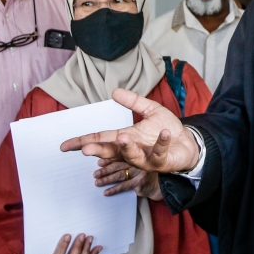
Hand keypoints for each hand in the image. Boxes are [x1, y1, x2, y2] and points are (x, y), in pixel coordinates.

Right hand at [60, 88, 199, 173]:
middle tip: (86, 149)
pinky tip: (164, 133)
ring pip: (133, 157)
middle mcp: (133, 150)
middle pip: (111, 151)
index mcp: (126, 138)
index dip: (82, 142)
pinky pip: (160, 153)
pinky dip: (161, 143)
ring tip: (122, 137)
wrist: (189, 143)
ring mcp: (147, 158)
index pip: (101, 139)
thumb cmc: (168, 130)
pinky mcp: (162, 162)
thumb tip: (114, 91)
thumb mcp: (151, 110)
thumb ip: (134, 102)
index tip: (65, 145)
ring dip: (127, 148)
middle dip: (98, 150)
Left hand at [95, 160, 161, 200]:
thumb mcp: (140, 166)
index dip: (109, 160)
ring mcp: (139, 172)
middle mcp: (137, 163)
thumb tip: (106, 163)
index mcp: (136, 157)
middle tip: (95, 174)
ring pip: (119, 175)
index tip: (99, 163)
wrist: (162, 186)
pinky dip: (114, 189)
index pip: (120, 157)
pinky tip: (106, 192)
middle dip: (105, 170)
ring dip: (107, 179)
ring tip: (97, 183)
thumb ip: (127, 163)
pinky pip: (124, 186)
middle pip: (118, 166)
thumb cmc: (149, 176)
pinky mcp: (140, 182)